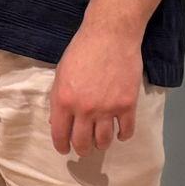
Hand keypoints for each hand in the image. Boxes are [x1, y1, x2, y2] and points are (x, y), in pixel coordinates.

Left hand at [49, 22, 140, 156]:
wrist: (110, 36)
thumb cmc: (81, 51)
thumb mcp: (61, 74)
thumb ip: (58, 99)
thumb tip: (57, 122)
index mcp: (63, 101)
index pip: (60, 134)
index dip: (62, 146)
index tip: (65, 150)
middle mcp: (84, 109)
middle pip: (83, 142)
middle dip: (82, 149)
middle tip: (84, 149)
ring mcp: (107, 109)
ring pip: (104, 140)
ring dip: (101, 145)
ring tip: (100, 143)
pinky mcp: (127, 105)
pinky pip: (127, 130)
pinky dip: (123, 136)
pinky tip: (120, 134)